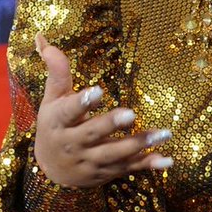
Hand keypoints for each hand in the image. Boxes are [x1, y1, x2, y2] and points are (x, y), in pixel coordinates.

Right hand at [31, 32, 172, 187]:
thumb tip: (43, 38)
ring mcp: (91, 161)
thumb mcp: (52, 99)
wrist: (51, 170)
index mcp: (58, 123)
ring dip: (139, 144)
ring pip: (115, 153)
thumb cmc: (55, 125)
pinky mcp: (108, 172)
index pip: (68, 112)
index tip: (97, 91)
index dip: (82, 103)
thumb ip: (56, 72)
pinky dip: (149, 165)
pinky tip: (168, 159)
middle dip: (110, 125)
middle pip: (92, 134)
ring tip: (163, 133)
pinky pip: (130, 169)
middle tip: (131, 113)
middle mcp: (73, 144)